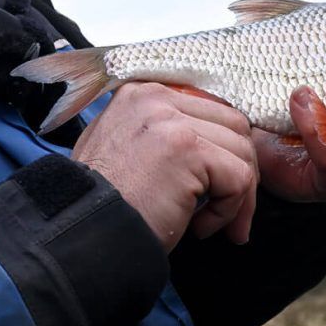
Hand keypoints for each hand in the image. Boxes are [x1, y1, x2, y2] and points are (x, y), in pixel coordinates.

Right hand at [72, 82, 258, 251]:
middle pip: (234, 126)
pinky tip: (200, 227)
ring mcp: (173, 122)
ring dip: (236, 196)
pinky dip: (229, 210)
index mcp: (143, 93)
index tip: (216, 185)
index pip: (210, 108)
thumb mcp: (122, 147)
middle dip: (238, 172)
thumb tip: (212, 143)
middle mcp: (157, 97)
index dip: (221, 150)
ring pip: (242, 152)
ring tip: (207, 223)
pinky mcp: (189, 150)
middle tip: (226, 212)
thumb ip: (160, 133)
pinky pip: (239, 178)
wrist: (82, 231)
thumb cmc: (103, 203)